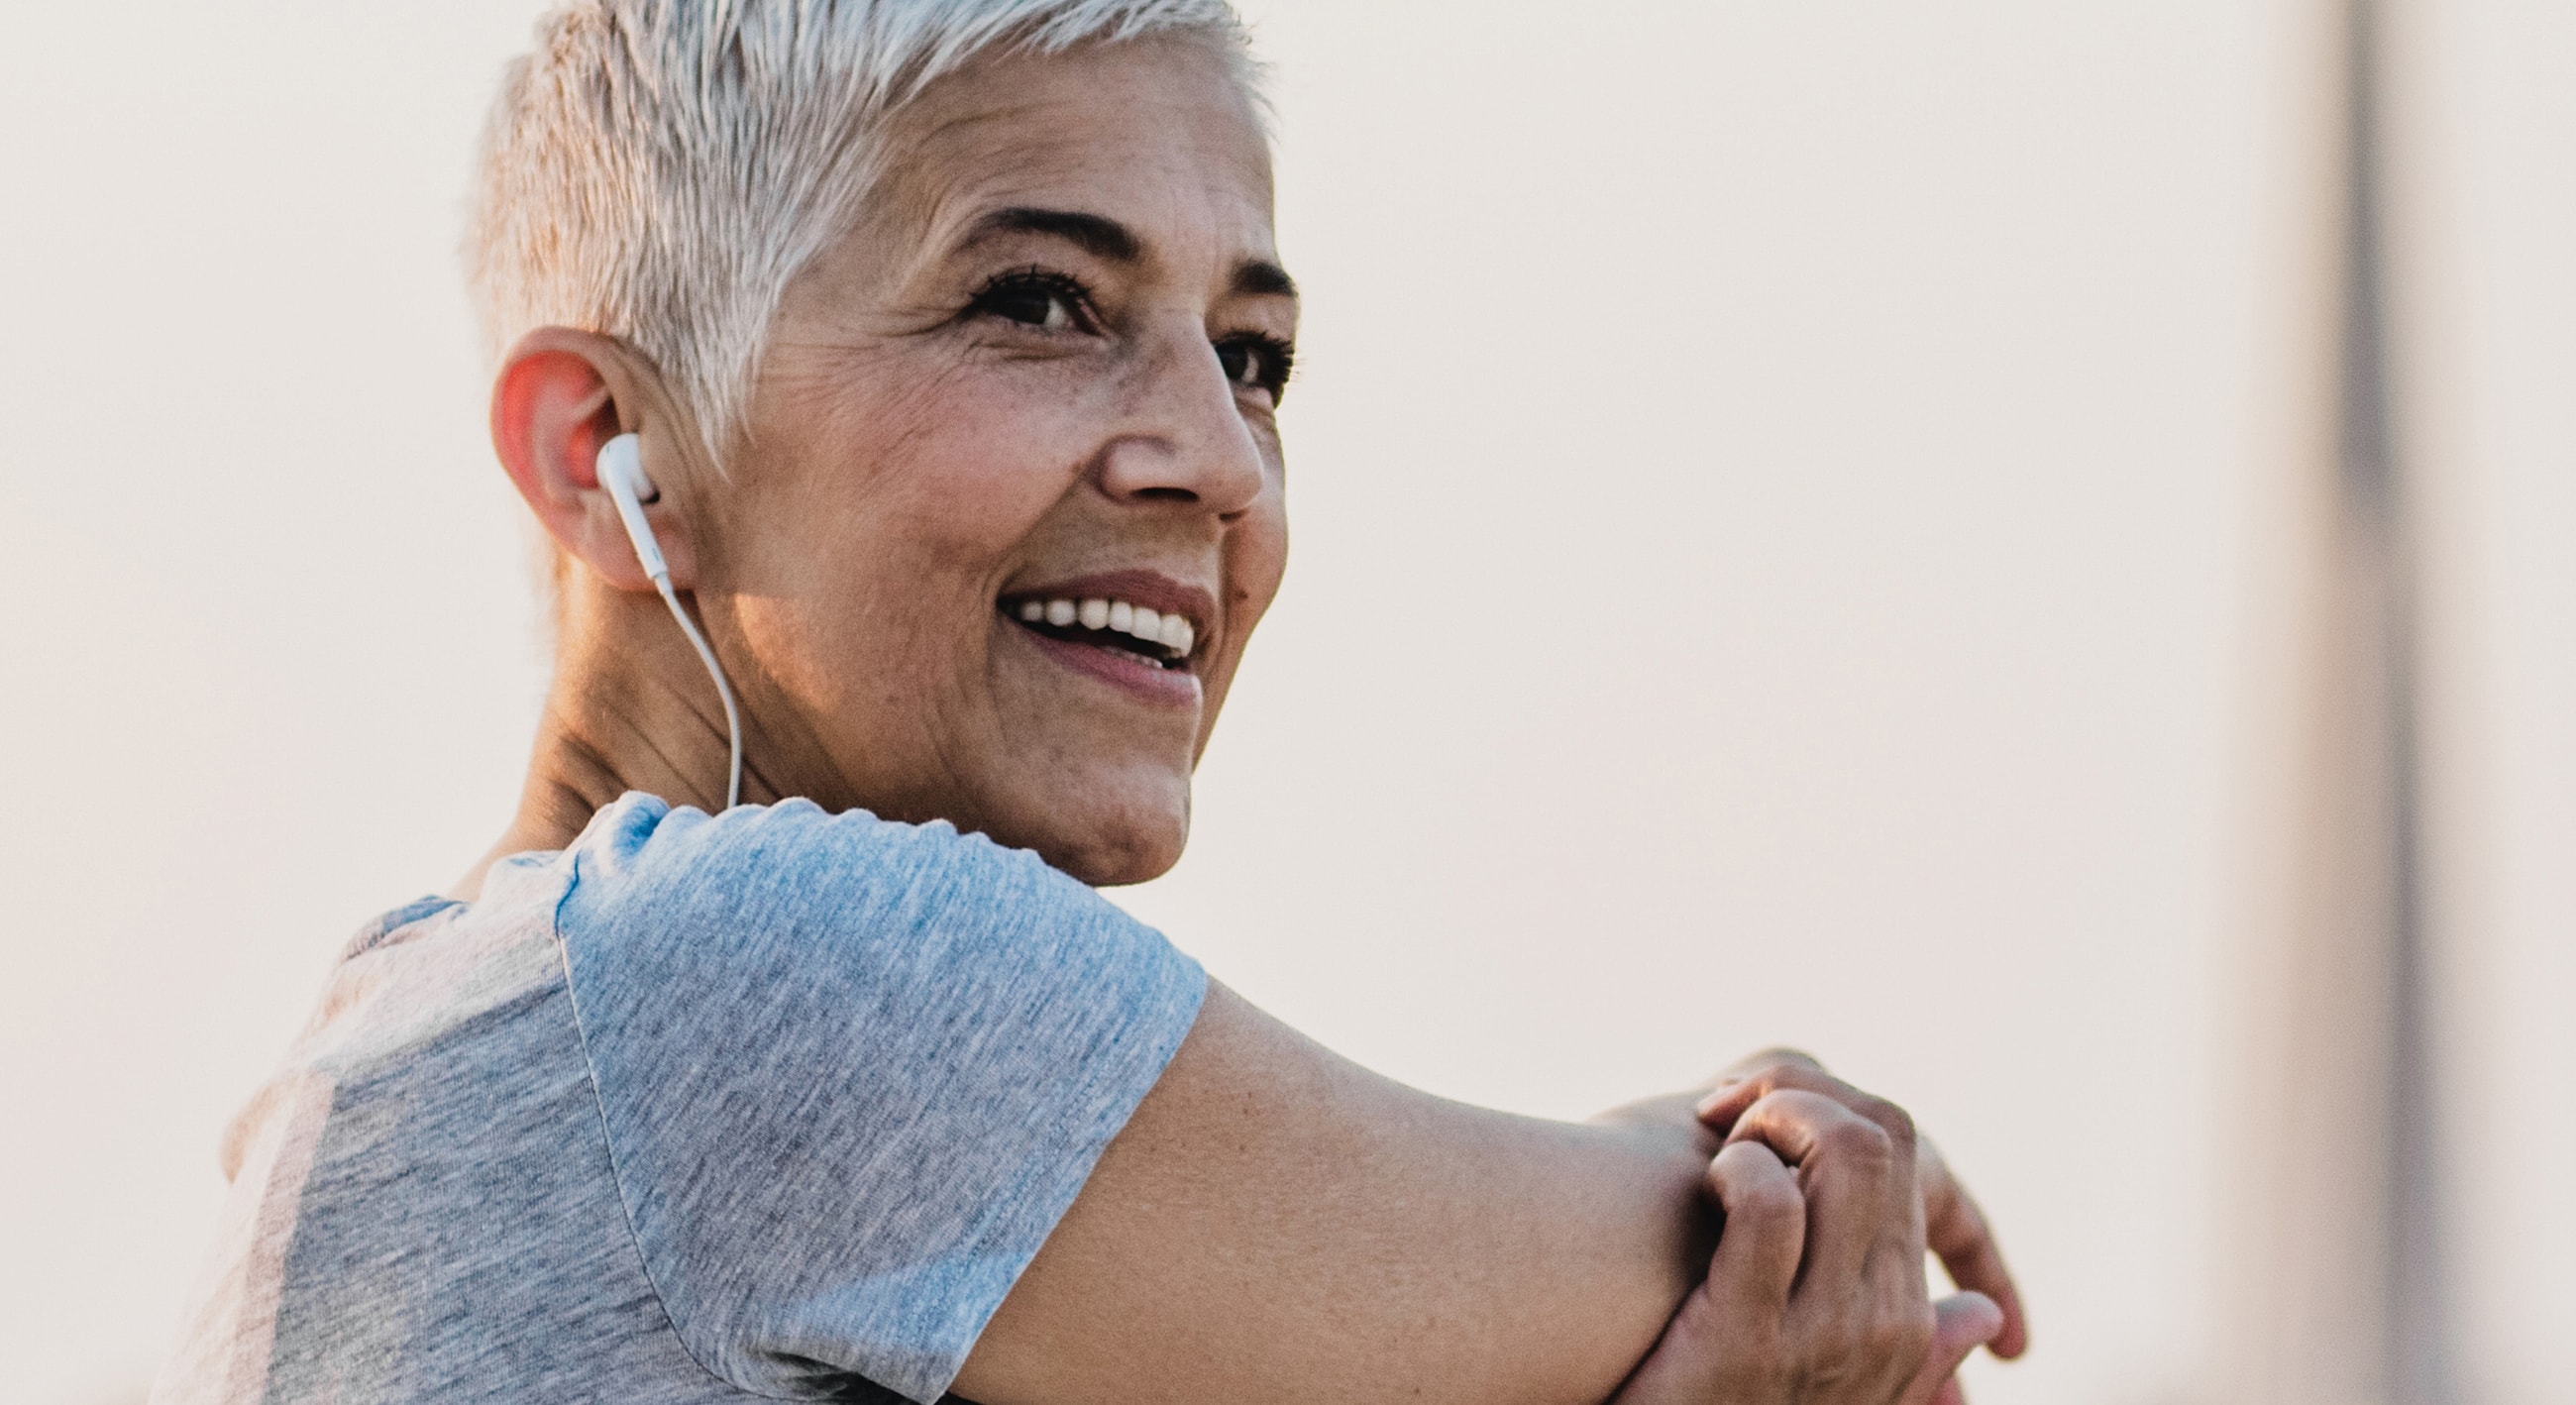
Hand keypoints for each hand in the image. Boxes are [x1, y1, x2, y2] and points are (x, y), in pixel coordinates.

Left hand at [1610, 1085, 1997, 1403]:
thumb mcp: (1842, 1398)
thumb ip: (1920, 1358)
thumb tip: (1982, 1316)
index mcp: (1905, 1322)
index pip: (1919, 1163)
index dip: (1838, 1108)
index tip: (1766, 1122)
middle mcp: (1883, 1320)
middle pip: (1884, 1136)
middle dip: (1804, 1096)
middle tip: (1735, 1116)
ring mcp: (1822, 1329)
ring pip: (1846, 1153)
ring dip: (1776, 1118)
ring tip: (1724, 1144)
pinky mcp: (1746, 1333)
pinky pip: (1768, 1203)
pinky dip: (1739, 1167)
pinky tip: (1706, 1183)